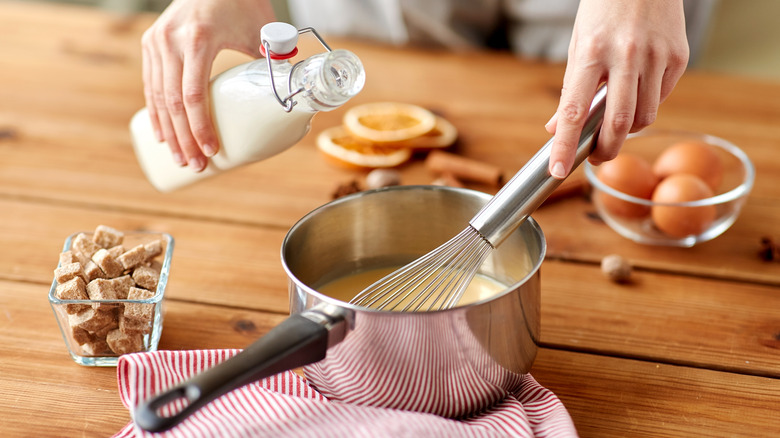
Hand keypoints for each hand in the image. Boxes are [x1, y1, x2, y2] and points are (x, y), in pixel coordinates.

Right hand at [141, 0, 274, 170]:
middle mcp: (171, 41)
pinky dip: (155, 111)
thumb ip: (271, 61)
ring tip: (180, 158)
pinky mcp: (151, 43)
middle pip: (173, 102)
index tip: (211, 151)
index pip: (194, 94)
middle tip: (196, 166)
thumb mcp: (260, 29)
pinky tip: (161, 134)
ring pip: (157, 96)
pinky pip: (150, 84)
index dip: (201, 127)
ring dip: (168, 131)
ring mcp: (157, 41)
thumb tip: (289, 95)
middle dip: (184, 139)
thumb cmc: (243, 2)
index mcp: (198, 40)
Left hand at [545, 0, 688, 178]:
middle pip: (618, 123)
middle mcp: (626, 55)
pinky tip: (638, 89)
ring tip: (616, 120)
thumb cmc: (603, 12)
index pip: (573, 111)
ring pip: (645, 117)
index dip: (565, 145)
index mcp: (591, 52)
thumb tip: (555, 128)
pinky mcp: (678, 57)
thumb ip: (569, 89)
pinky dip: (647, 104)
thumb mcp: (578, 46)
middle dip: (606, 150)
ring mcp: (656, 56)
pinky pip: (662, 97)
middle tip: (596, 157)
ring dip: (629, 130)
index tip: (556, 170)